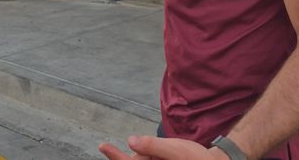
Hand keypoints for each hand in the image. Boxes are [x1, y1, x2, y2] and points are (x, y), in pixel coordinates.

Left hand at [99, 135, 224, 158]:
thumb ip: (152, 146)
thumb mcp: (174, 149)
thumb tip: (130, 141)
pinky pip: (150, 159)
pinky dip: (149, 154)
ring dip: (145, 153)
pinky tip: (158, 151)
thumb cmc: (196, 158)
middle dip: (133, 154)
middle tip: (138, 147)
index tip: (102, 146)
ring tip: (166, 151)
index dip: (115, 157)